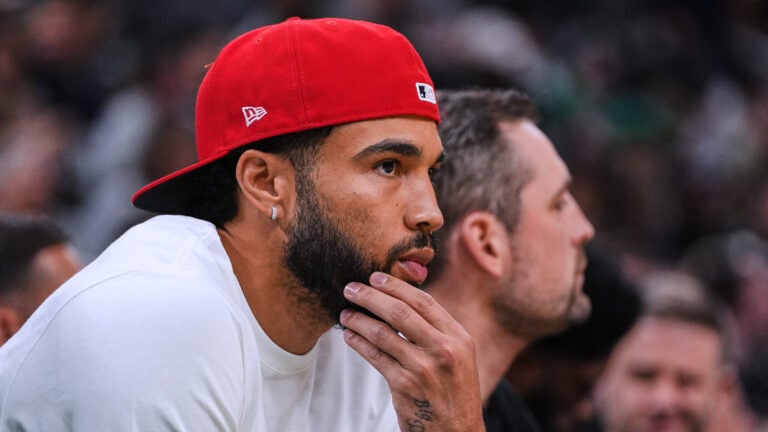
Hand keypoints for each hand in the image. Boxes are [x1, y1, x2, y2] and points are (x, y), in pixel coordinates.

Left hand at [340, 272, 485, 431]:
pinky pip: (374, 356)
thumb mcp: (459, 357)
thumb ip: (437, 331)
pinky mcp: (403, 386)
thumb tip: (403, 302)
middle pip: (400, 312)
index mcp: (458, 338)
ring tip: (345, 312)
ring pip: (382, 332)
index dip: (396, 286)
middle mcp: (442, 349)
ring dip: (358, 319)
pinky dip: (358, 342)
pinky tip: (349, 336)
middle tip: (350, 288)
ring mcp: (422, 368)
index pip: (424, 302)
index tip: (376, 277)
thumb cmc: (455, 393)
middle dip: (370, 296)